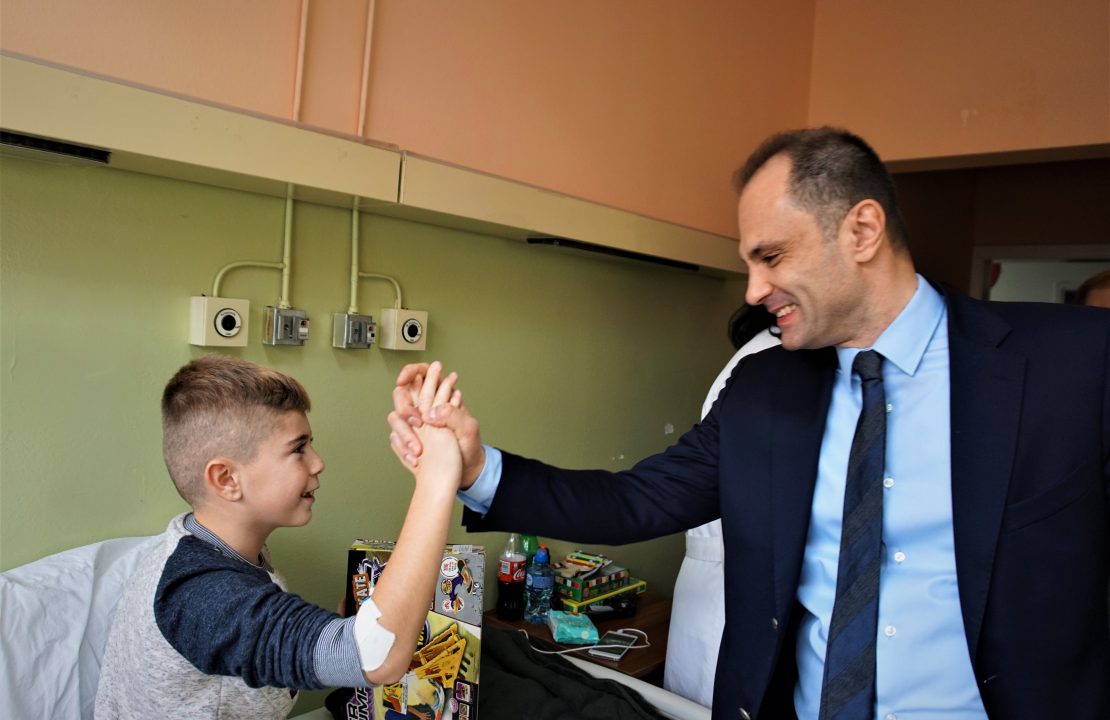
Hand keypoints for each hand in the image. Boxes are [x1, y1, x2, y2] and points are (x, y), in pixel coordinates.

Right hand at [388, 362, 485, 487]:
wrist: (465, 469)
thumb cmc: (469, 446)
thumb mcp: (468, 429)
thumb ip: (453, 416)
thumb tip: (430, 414)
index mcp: (440, 397)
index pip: (420, 373)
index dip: (410, 372)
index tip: (403, 379)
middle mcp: (424, 407)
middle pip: (401, 395)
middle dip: (404, 406)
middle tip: (417, 422)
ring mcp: (413, 423)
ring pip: (396, 418)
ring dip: (403, 432)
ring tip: (418, 449)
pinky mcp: (408, 438)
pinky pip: (395, 438)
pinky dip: (401, 447)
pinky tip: (414, 457)